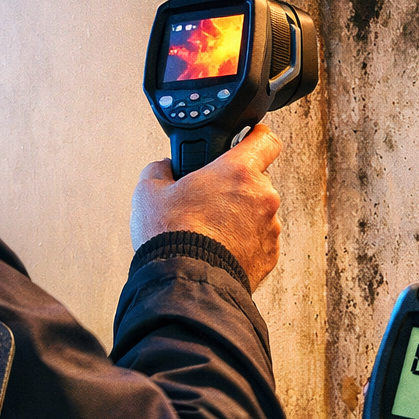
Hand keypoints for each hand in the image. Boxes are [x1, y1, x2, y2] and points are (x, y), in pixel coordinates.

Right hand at [130, 124, 282, 289]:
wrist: (185, 282)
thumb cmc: (172, 236)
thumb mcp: (149, 191)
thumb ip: (161, 169)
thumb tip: (163, 168)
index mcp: (238, 171)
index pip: (265, 139)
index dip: (256, 136)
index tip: (250, 138)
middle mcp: (262, 197)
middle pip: (256, 179)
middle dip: (236, 186)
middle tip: (210, 198)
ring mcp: (269, 228)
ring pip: (258, 212)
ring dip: (240, 216)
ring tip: (210, 229)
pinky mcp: (269, 255)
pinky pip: (258, 239)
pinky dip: (243, 241)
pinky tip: (219, 247)